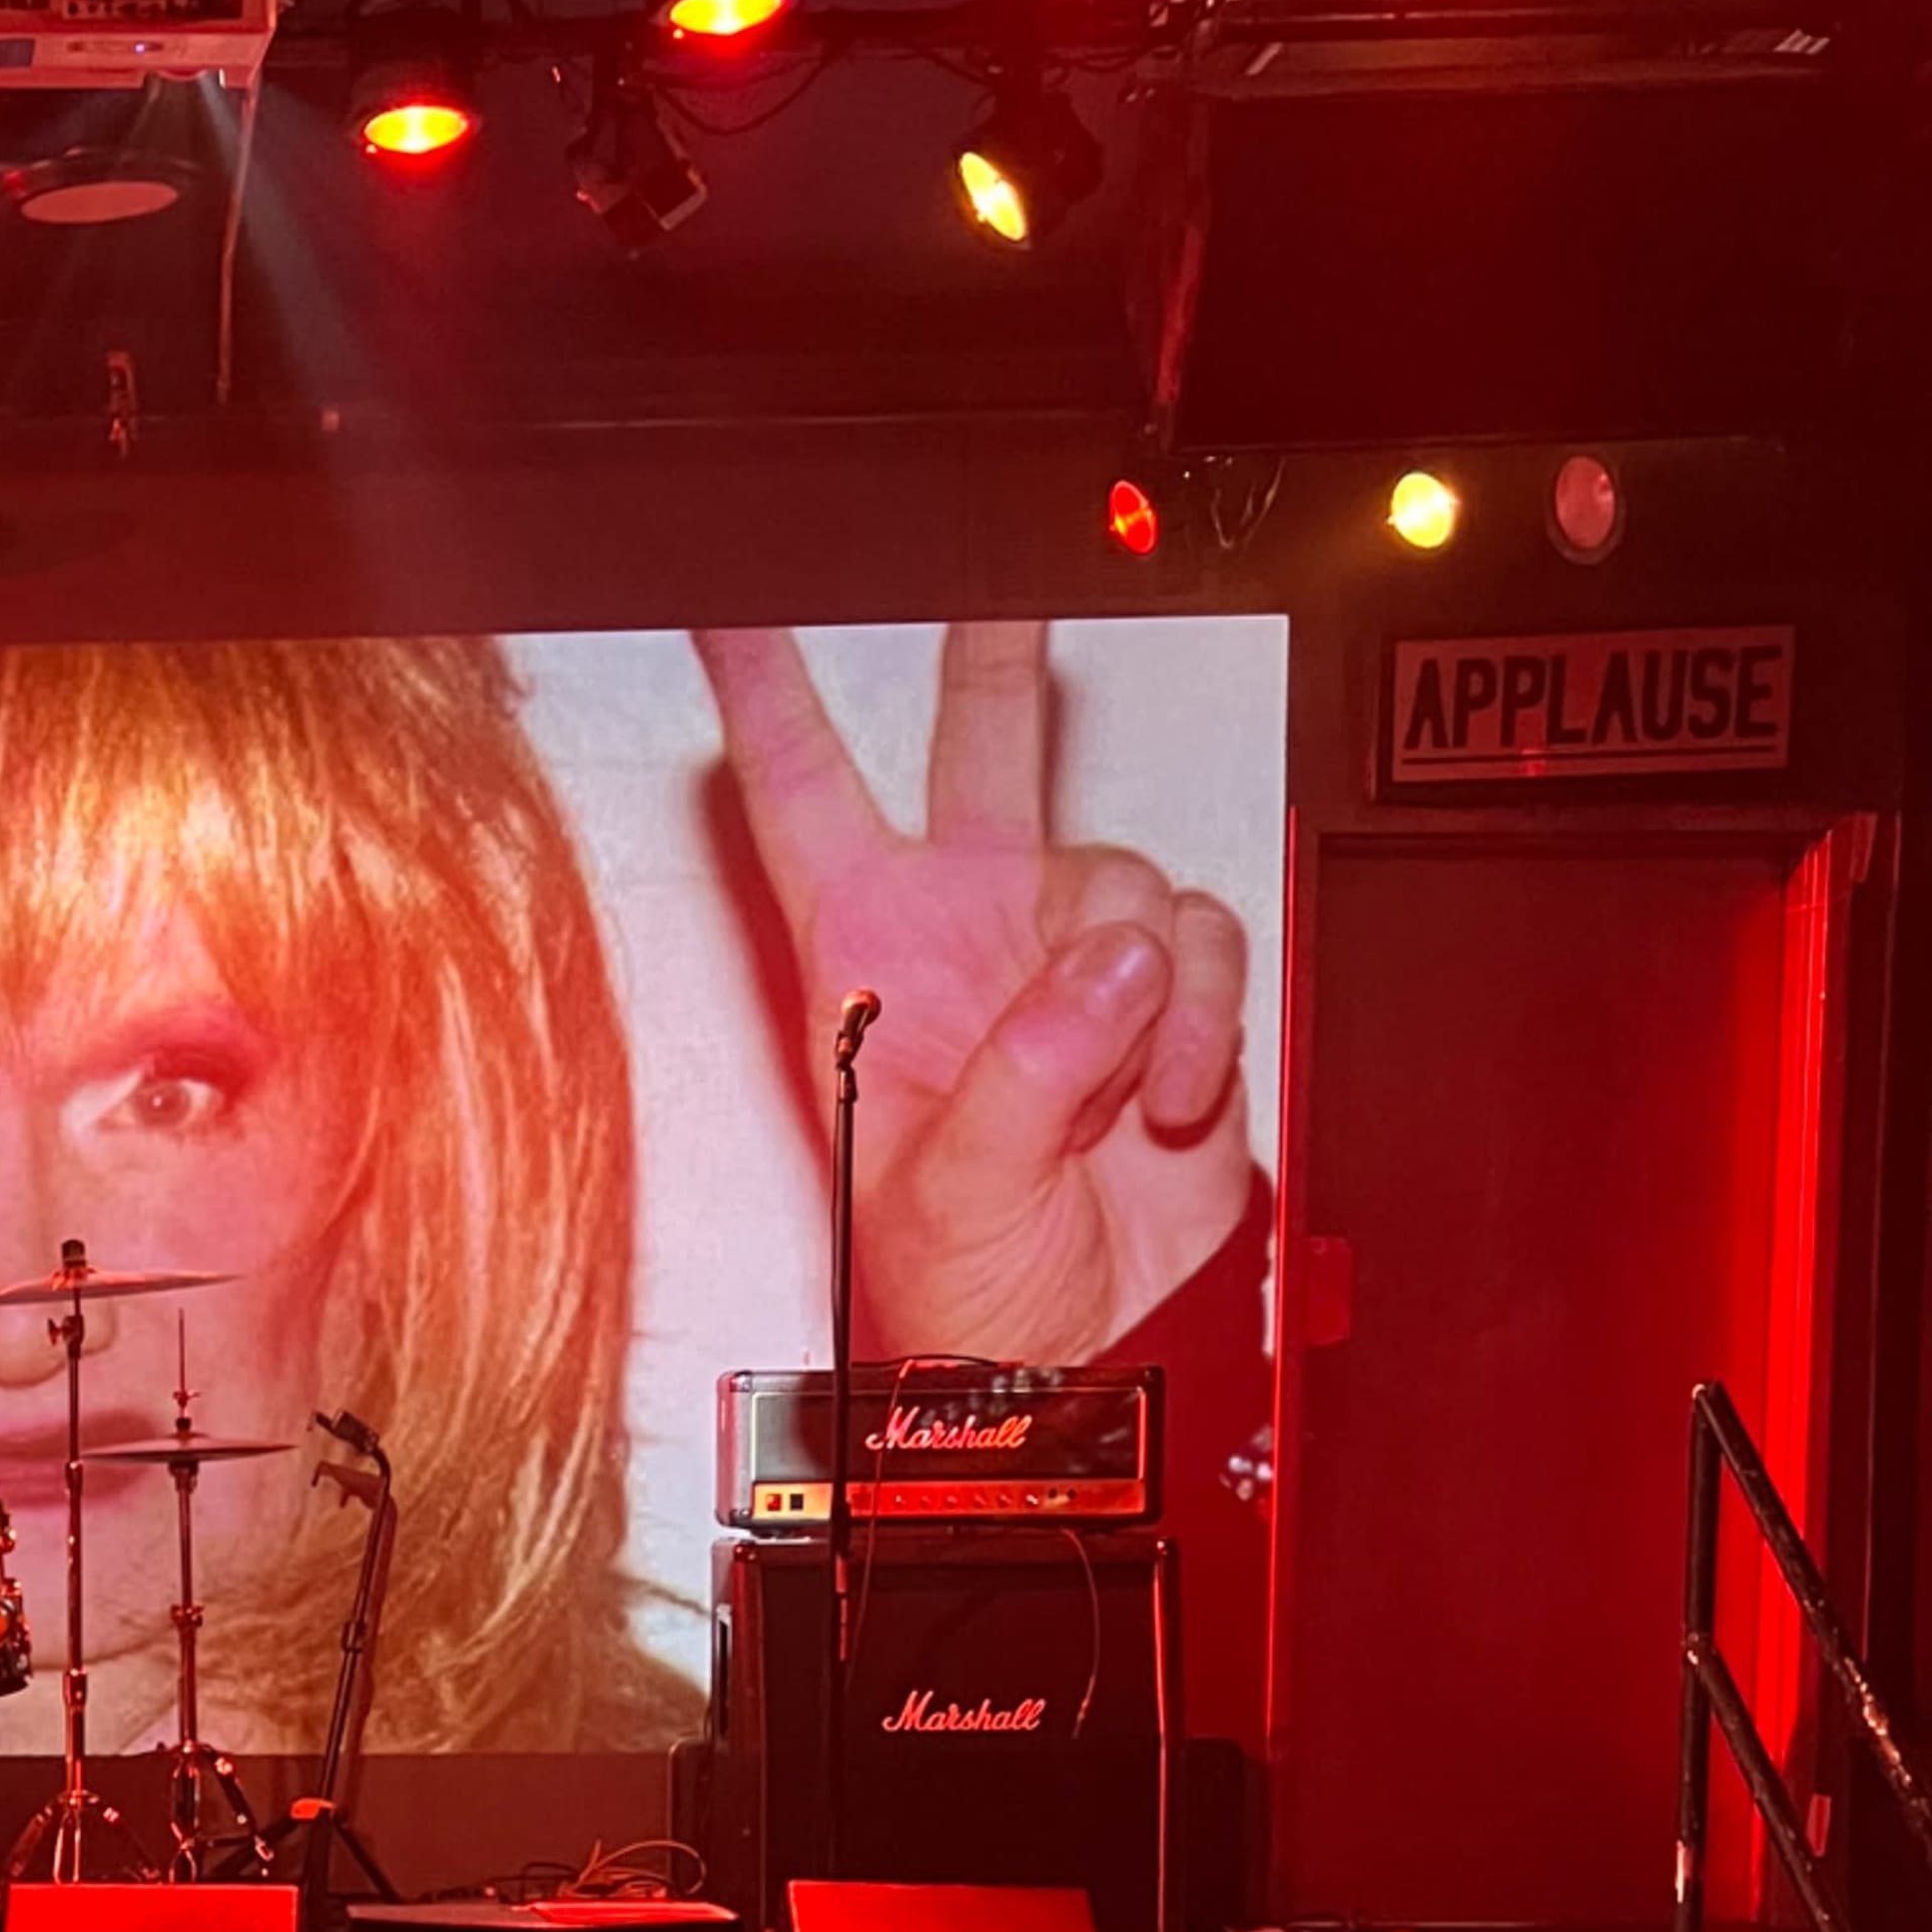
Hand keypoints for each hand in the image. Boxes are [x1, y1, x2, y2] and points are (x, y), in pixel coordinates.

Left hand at [696, 619, 1250, 1362]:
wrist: (1079, 1356)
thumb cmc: (965, 1294)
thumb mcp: (949, 1189)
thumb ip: (1026, 1068)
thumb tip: (1115, 969)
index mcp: (866, 957)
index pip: (802, 796)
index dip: (766, 693)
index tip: (727, 604)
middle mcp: (966, 931)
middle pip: (979, 745)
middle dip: (995, 651)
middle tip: (1008, 575)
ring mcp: (1069, 958)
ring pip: (1127, 873)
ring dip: (1140, 987)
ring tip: (1116, 1094)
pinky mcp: (1167, 996)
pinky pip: (1204, 947)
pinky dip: (1202, 1022)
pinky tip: (1168, 1099)